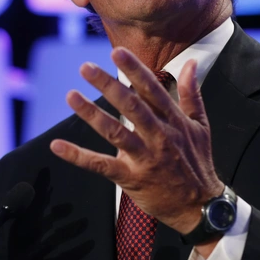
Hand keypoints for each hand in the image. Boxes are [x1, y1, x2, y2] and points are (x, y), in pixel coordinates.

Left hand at [49, 48, 223, 234]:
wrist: (199, 208)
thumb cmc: (197, 163)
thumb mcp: (201, 126)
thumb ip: (192, 93)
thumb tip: (191, 63)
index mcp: (174, 122)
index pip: (152, 90)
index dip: (134, 70)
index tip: (118, 52)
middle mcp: (159, 137)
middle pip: (131, 106)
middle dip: (108, 85)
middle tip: (86, 67)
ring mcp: (144, 158)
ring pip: (114, 132)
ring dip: (91, 113)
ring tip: (71, 96)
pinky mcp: (131, 178)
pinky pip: (100, 165)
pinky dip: (78, 156)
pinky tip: (58, 146)